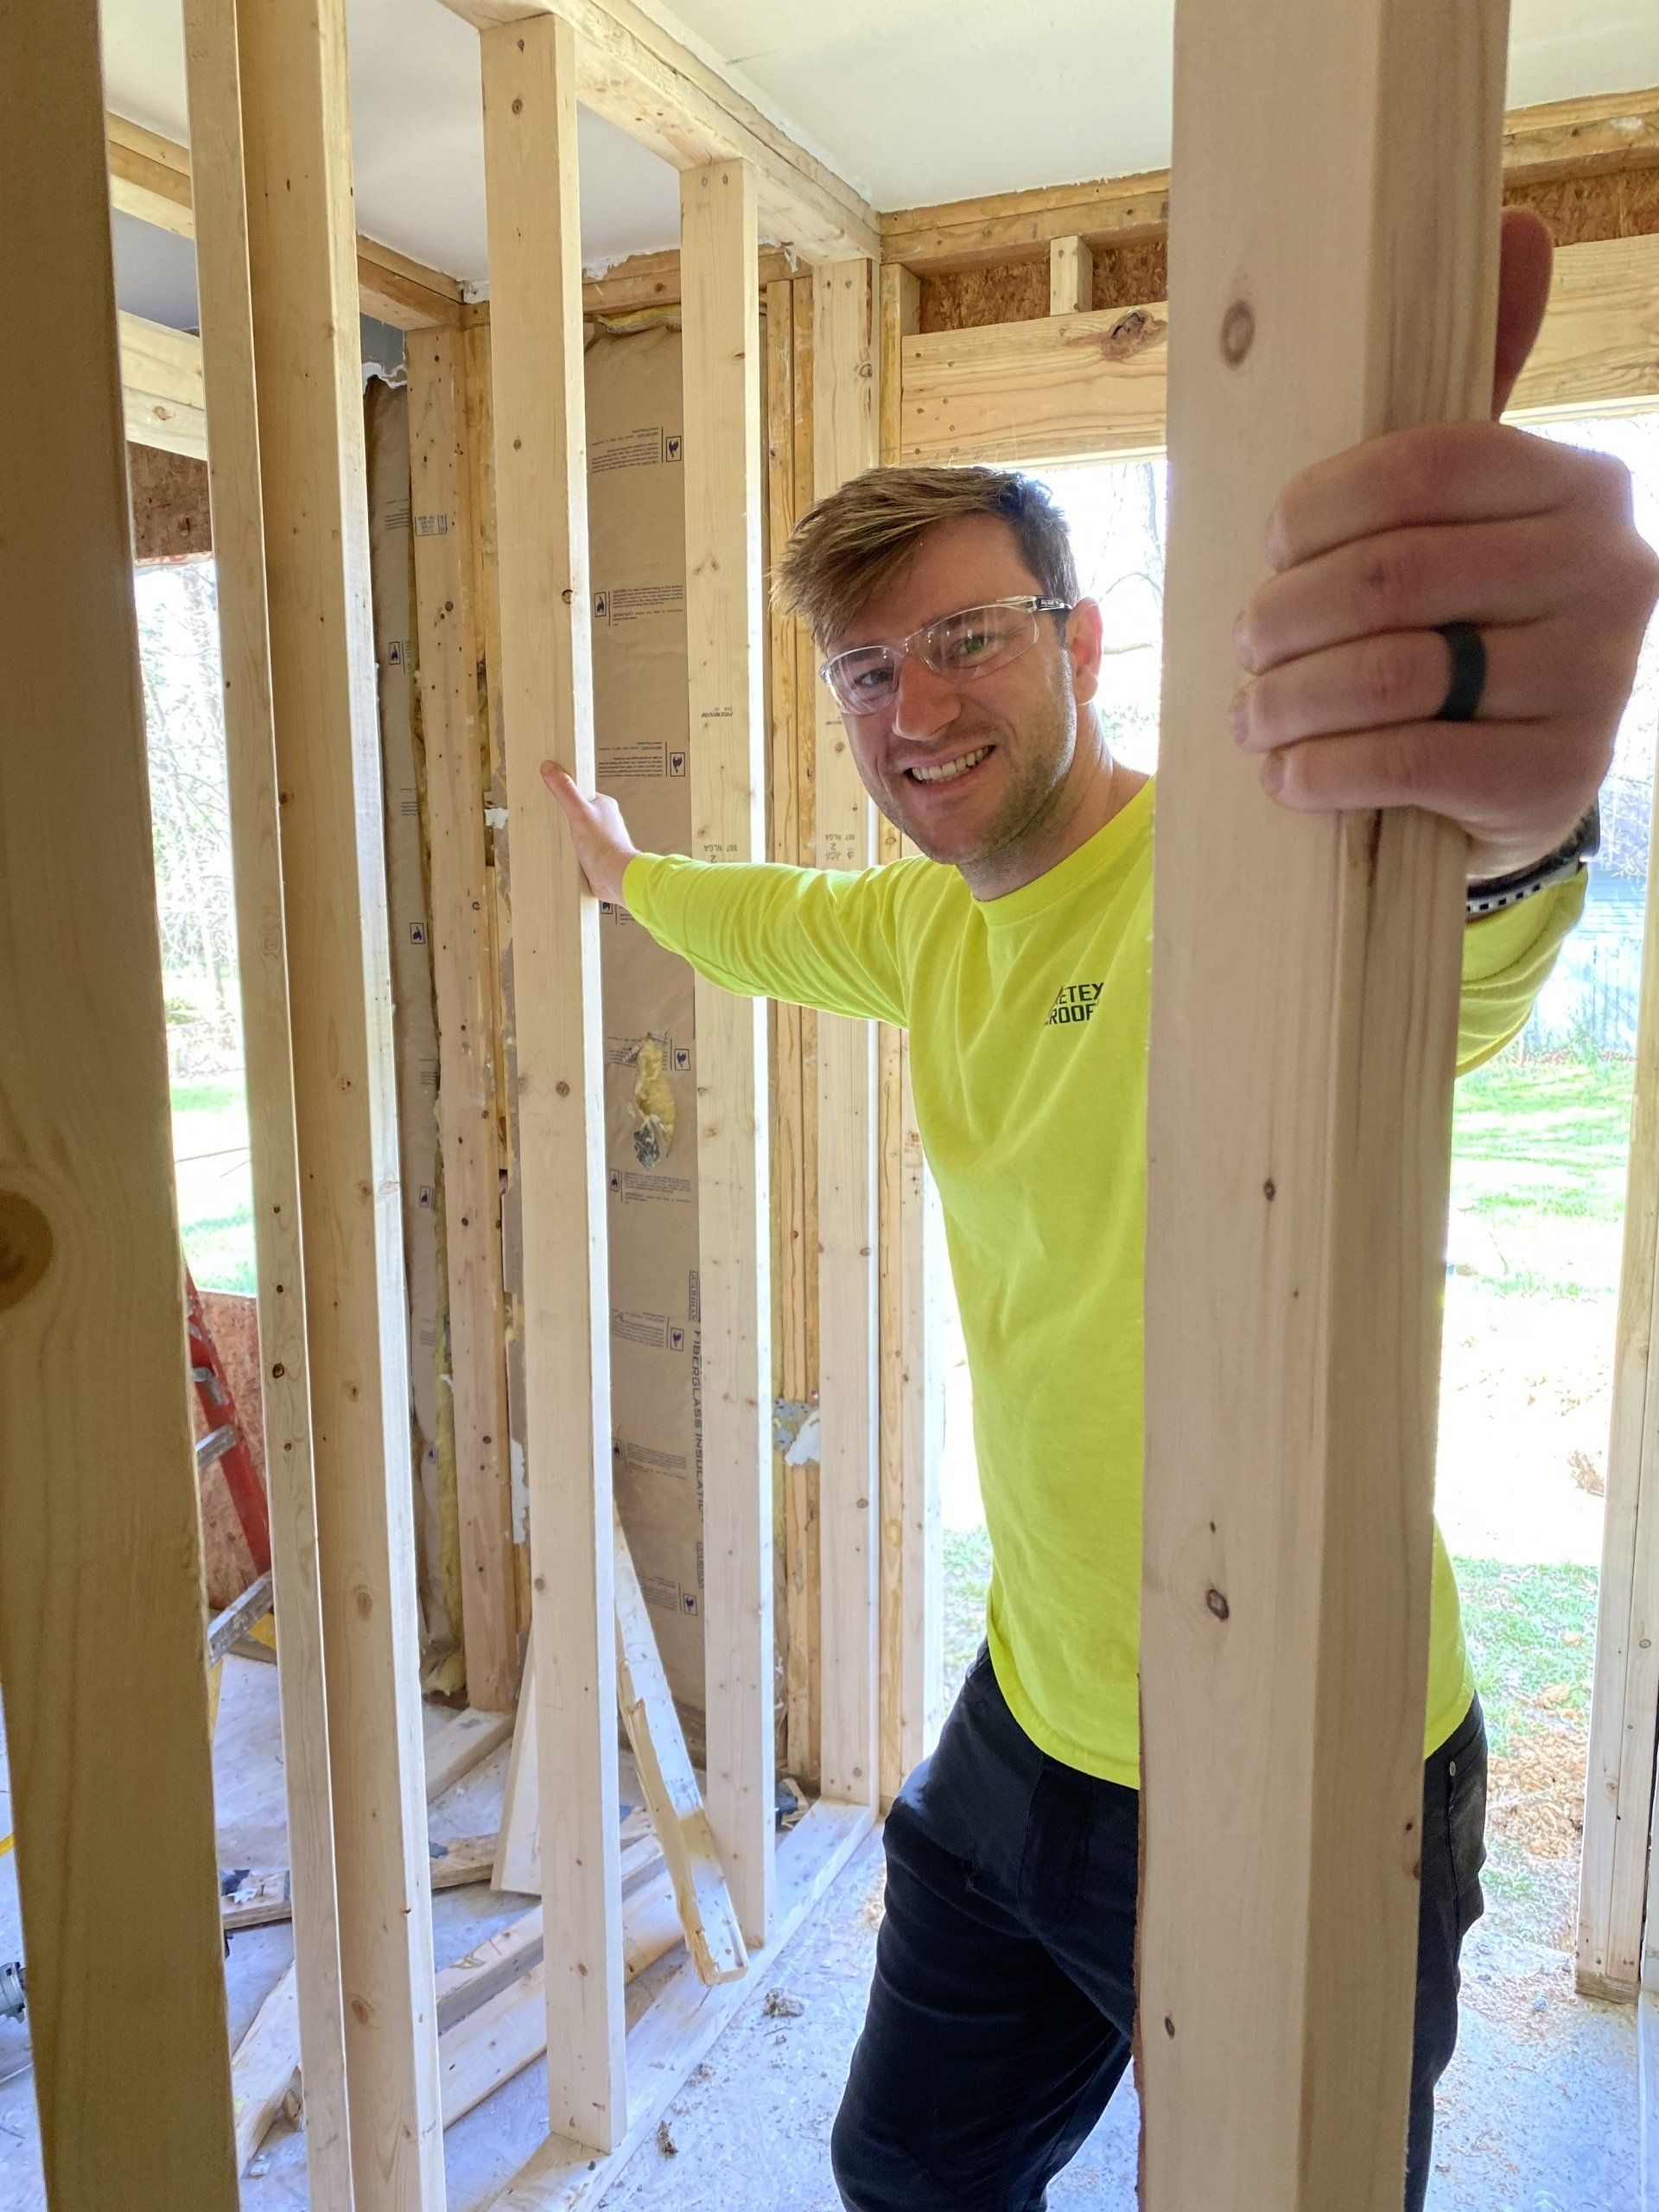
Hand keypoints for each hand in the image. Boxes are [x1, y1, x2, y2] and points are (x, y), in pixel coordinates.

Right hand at [540, 760, 638, 904]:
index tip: (547, 790)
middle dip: (560, 817)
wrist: (616, 878)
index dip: (563, 792)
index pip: (579, 793)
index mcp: (604, 806)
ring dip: (563, 837)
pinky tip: (556, 853)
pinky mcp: (594, 857)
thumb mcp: (579, 813)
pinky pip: (576, 850)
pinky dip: (567, 852)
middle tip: (543, 816)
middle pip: (575, 813)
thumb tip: (550, 767)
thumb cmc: (604, 846)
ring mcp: (599, 840)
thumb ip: (565, 791)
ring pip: (575, 833)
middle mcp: (603, 821)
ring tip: (547, 836)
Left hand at [1230, 208, 1658, 881]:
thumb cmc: (1466, 626)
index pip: (1422, 465)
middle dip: (1282, 619)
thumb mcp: (1469, 514)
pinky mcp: (1556, 777)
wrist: (1517, 780)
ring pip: (1387, 674)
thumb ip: (1474, 391)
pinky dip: (1320, 770)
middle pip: (1389, 577)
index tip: (1269, 546)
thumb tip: (1518, 223)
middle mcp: (1608, 572)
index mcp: (1580, 485)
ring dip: (1286, 700)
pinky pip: (1406, 761)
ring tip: (1251, 714)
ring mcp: (1593, 680)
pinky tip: (1286, 774)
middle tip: (1242, 647)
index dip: (1314, 510)